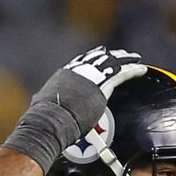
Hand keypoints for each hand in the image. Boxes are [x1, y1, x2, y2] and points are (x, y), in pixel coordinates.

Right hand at [3, 46, 145, 172]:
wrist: (50, 121)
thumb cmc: (44, 121)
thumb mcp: (43, 108)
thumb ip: (45, 106)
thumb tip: (35, 111)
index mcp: (64, 75)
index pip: (81, 62)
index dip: (92, 58)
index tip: (100, 55)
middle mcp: (78, 72)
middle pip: (98, 58)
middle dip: (111, 56)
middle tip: (121, 55)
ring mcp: (90, 77)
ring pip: (112, 63)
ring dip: (124, 60)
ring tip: (134, 58)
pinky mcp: (101, 85)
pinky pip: (120, 74)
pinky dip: (132, 70)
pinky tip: (140, 69)